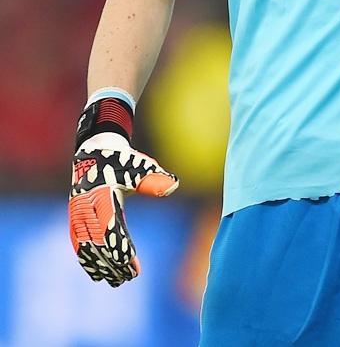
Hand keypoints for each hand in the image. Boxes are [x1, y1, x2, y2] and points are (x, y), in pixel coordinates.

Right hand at [69, 132, 178, 286]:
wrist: (95, 151)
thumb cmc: (122, 160)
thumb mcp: (140, 167)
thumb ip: (154, 179)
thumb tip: (173, 186)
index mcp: (102, 197)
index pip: (110, 229)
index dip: (120, 249)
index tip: (132, 265)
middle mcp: (86, 208)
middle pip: (98, 243)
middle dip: (113, 262)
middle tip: (130, 277)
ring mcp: (77, 214)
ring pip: (86, 247)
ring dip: (101, 266)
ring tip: (117, 280)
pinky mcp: (74, 219)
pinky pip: (78, 245)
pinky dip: (87, 261)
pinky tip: (99, 274)